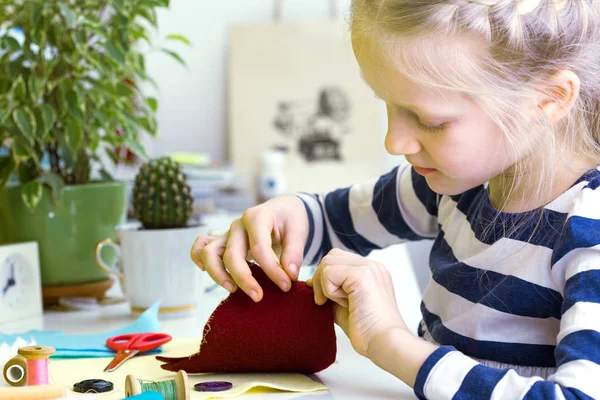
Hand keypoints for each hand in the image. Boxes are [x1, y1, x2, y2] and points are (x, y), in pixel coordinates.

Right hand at [191, 195, 308, 301]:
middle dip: (244, 279)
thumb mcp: (299, 231)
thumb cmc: (290, 220)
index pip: (259, 249)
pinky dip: (200, 260)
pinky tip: (210, 273)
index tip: (286, 285)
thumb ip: (294, 253)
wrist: (282, 210)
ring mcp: (227, 233)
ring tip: (233, 290)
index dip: (272, 271)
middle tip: (259, 297)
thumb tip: (290, 274)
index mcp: (257, 218)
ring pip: (209, 253)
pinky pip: (200, 248)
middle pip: (232, 254)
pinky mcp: (222, 241)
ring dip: (218, 274)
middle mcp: (238, 225)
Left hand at [307, 248, 407, 356]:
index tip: (322, 298)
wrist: (384, 343)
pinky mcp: (361, 274)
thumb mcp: (344, 305)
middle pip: (332, 256)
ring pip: (328, 262)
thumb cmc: (367, 330)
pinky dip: (328, 290)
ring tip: (337, 303)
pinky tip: (342, 304)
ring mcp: (368, 267)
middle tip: (324, 302)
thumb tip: (311, 283)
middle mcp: (372, 265)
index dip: (325, 277)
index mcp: (371, 271)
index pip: (339, 259)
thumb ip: (332, 290)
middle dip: (321, 278)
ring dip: (325, 285)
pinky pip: (329, 272)